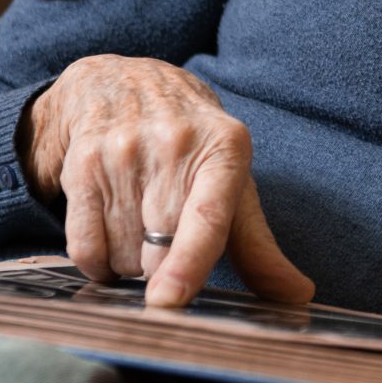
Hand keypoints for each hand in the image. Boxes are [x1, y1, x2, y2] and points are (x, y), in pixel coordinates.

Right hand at [26, 56, 313, 308]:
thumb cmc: (192, 145)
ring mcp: (124, 151)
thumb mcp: (232, 181)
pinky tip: (110, 237)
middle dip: (163, 269)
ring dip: (130, 265)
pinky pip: (84, 246)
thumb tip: (298, 298)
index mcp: (224, 148)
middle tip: (167, 243)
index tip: (170, 300)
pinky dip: (97, 262)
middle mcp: (174, 143)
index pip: (207, 216)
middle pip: (160, 250)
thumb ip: (259, 246)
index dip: (189, 262)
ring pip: (121, 254)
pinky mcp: (83, 164)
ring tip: (140, 227)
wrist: (125, 82)